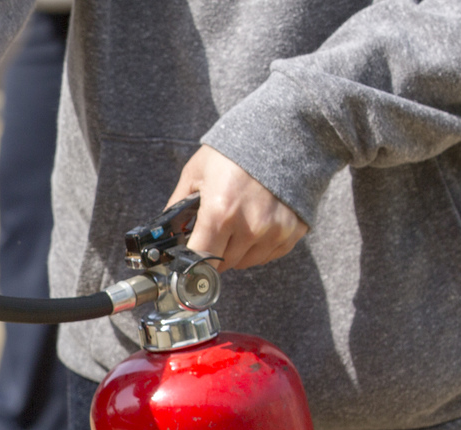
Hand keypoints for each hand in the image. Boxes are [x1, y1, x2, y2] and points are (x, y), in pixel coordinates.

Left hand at [169, 146, 306, 270]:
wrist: (283, 133)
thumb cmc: (235, 151)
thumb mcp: (196, 173)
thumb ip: (177, 207)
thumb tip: (166, 234)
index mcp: (221, 213)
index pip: (199, 260)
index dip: (189, 262)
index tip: (186, 260)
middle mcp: (251, 226)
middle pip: (222, 264)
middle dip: (213, 250)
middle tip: (214, 229)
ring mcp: (276, 231)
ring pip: (245, 262)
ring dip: (236, 250)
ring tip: (237, 221)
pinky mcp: (294, 231)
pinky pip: (268, 255)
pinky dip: (259, 245)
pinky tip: (257, 221)